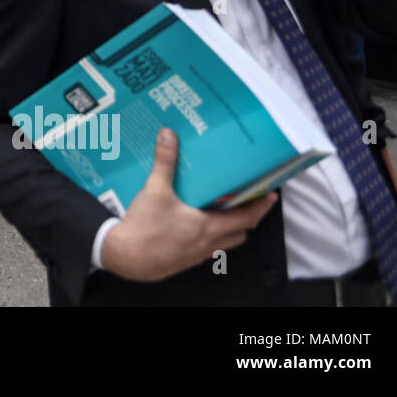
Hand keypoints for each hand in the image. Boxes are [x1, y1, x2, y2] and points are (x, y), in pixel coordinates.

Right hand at [101, 129, 278, 281]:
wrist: (125, 257)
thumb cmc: (144, 228)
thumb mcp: (154, 190)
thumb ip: (164, 163)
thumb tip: (168, 136)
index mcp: (207, 226)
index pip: (246, 218)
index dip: (261, 207)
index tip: (272, 196)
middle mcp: (207, 243)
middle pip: (240, 233)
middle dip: (248, 219)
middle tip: (248, 202)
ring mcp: (196, 255)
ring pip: (224, 244)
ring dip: (230, 230)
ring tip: (223, 213)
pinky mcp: (184, 261)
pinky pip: (207, 250)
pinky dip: (210, 239)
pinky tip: (194, 227)